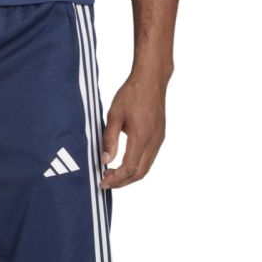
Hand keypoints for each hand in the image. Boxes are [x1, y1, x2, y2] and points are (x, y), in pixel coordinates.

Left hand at [100, 72, 168, 188]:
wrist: (151, 79)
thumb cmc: (132, 94)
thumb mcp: (114, 116)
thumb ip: (109, 140)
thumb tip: (105, 160)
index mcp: (141, 137)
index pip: (129, 169)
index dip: (116, 179)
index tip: (102, 182)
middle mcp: (153, 141)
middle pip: (139, 173)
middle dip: (122, 182)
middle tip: (105, 181)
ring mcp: (158, 140)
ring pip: (146, 168)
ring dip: (129, 175)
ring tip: (112, 173)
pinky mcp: (159, 136)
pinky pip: (149, 159)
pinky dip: (136, 167)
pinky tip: (124, 163)